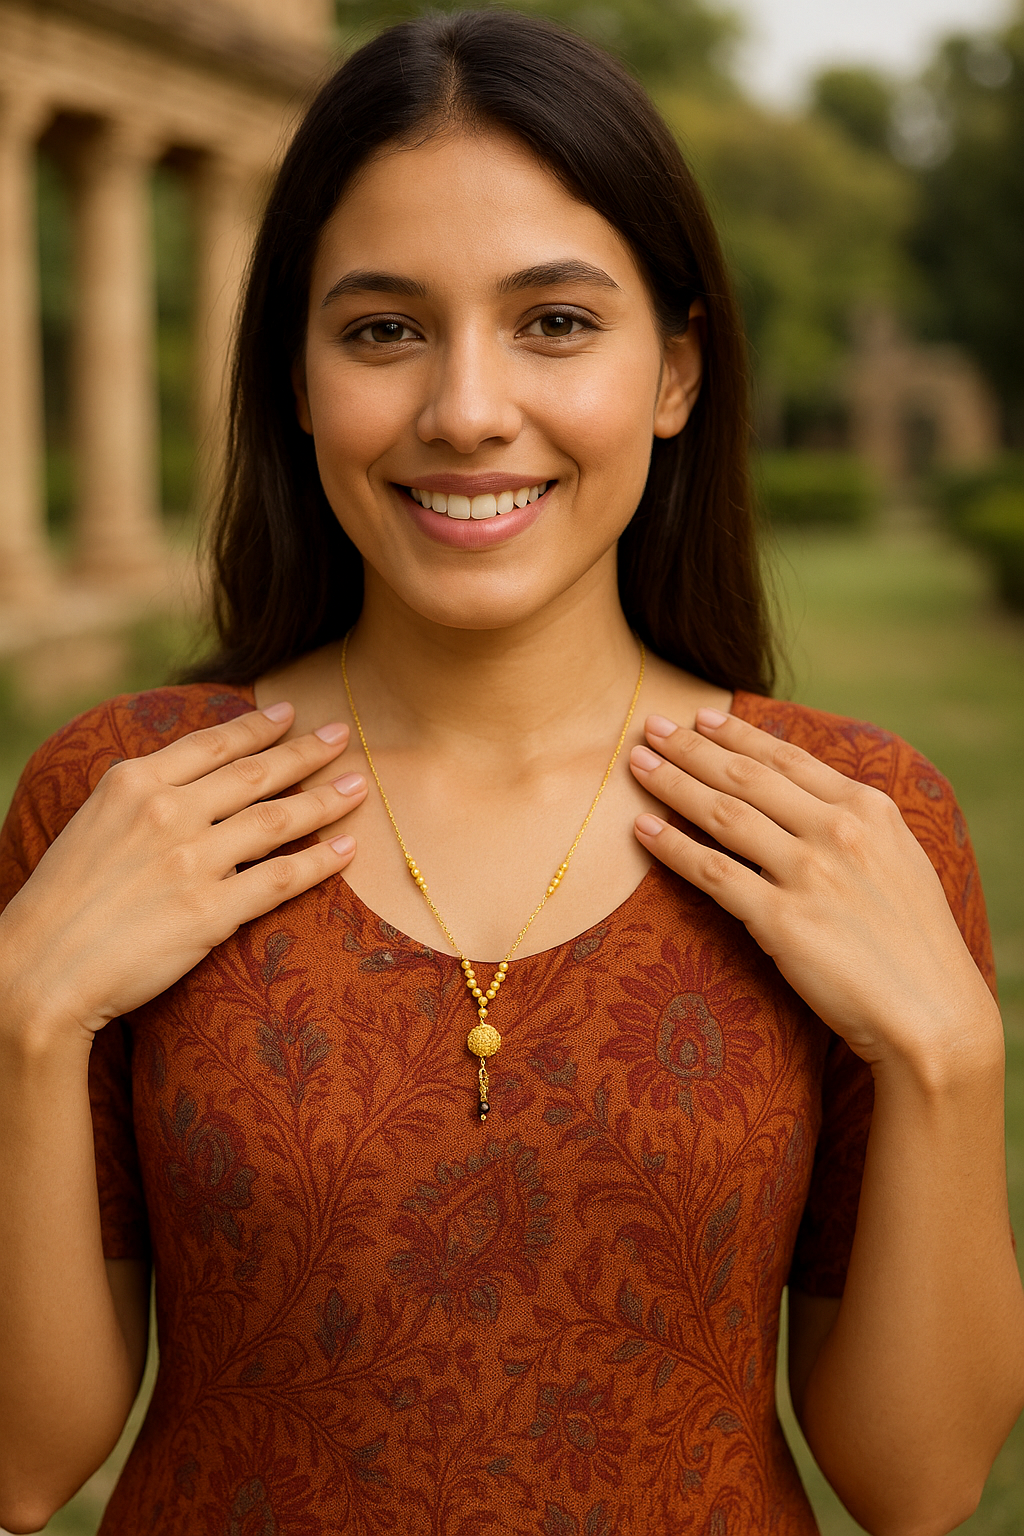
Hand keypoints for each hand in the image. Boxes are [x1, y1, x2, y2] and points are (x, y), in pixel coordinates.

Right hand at [0, 704, 366, 1042]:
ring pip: (278, 819)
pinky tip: (347, 850)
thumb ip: (143, 796)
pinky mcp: (210, 912)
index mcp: (133, 782)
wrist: (39, 971)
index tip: (292, 713)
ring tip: (360, 787)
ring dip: (326, 800)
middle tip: (344, 736)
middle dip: (307, 752)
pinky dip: (321, 862)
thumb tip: (189, 782)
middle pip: (255, 773)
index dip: (259, 727)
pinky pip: (281, 879)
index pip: (212, 744)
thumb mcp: (94, 823)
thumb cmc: (63, 902)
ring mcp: (191, 861)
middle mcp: (167, 811)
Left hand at [628, 709, 1000, 1074]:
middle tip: (649, 727)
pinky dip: (673, 847)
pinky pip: (712, 873)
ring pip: (723, 814)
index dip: (737, 734)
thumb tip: (808, 797)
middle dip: (690, 747)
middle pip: (745, 776)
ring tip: (637, 766)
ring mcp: (809, 873)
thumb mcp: (899, 860)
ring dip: (673, 784)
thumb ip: (855, 824)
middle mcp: (838, 830)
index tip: (701, 717)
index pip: (787, 758)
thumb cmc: (914, 943)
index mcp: (869, 808)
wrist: (932, 1013)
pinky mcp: (781, 920)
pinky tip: (644, 830)